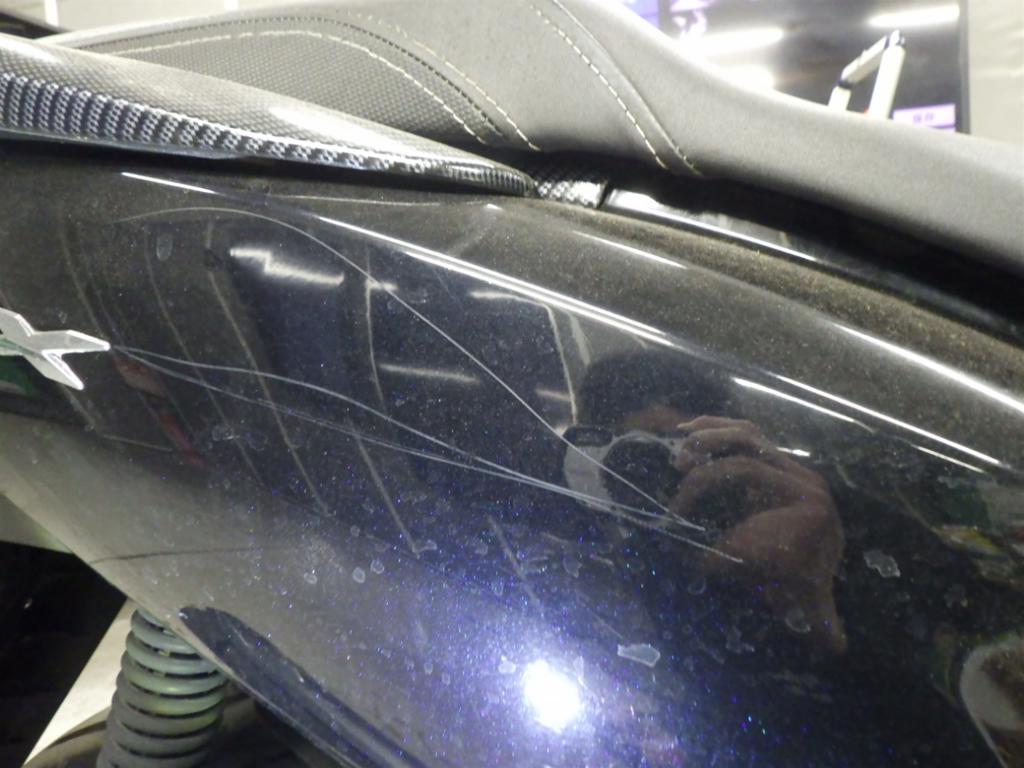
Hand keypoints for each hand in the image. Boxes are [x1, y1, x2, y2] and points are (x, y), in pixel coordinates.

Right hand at [670, 416, 846, 652]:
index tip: (677, 504)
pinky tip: (686, 433)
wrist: (809, 582)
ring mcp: (789, 467)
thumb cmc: (798, 588)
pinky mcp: (774, 465)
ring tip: (677, 452)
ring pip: (746, 433)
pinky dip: (715, 429)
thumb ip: (815, 619)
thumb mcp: (801, 602)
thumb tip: (830, 646)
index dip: (707, 482)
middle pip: (747, 444)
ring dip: (709, 435)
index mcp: (808, 498)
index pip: (750, 470)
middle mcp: (802, 476)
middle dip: (706, 451)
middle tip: (674, 467)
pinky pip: (745, 435)